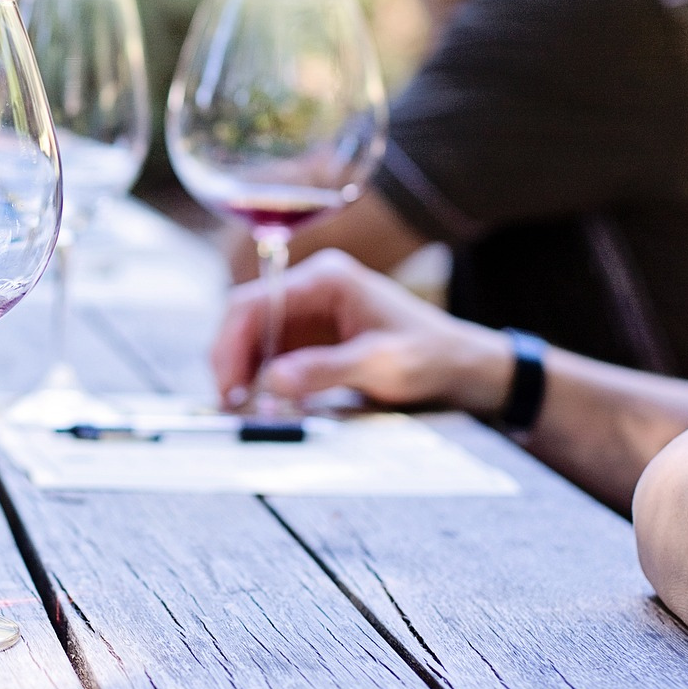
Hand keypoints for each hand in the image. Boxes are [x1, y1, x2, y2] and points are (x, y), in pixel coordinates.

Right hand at [211, 248, 513, 413]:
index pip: (256, 302)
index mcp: (326, 278)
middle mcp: (311, 289)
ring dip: (244, 373)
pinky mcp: (311, 338)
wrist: (460, 367)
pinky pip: (272, 355)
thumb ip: (325, 369)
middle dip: (232, 360)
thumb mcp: (380, 365)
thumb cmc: (430, 356)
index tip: (228, 385)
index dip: (232, 343)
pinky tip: (264, 404)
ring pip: (254, 339)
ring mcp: (309, 312)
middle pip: (247, 319)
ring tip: (243, 410)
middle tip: (229, 404)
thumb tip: (273, 380)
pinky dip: (262, 380)